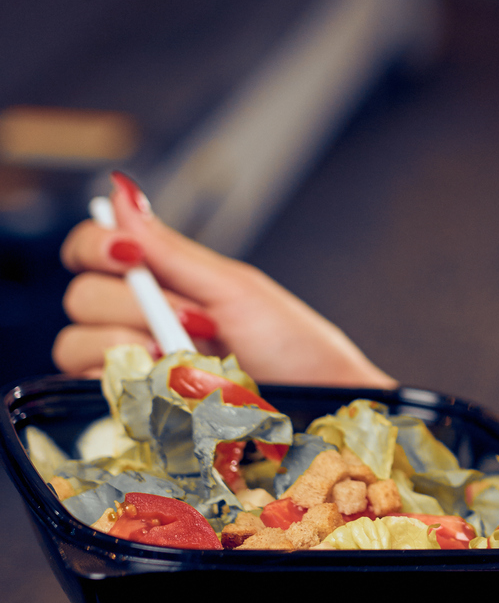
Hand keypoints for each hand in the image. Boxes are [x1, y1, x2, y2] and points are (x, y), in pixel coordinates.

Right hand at [54, 173, 395, 388]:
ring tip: (184, 355)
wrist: (319, 402)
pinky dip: (128, 381)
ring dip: (130, 343)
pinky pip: (92, 390)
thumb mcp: (233, 288)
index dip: (94, 245)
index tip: (127, 254)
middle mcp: (135, 320)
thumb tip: (124, 192)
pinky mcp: (132, 410)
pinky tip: (168, 383)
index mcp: (159, 280)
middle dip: (131, 302)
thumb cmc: (291, 344)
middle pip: (81, 296)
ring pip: (75, 344)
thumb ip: (170, 250)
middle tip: (194, 318)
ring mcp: (130, 367)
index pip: (89, 250)